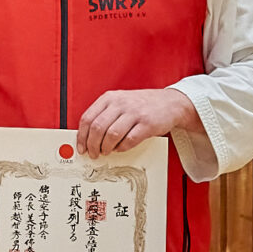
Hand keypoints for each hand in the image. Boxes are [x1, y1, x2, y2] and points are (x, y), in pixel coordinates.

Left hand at [76, 88, 201, 158]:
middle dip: (92, 145)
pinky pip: (129, 140)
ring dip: (106, 148)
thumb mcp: (119, 103)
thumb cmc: (141, 106)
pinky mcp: (147, 123)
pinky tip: (121, 148)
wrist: (171, 103)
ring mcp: (134, 113)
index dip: (82, 136)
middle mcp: (121, 103)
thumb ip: (103, 115)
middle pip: (97, 128)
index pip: (87, 118)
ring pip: (111, 135)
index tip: (81, 147)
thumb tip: (86, 137)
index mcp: (110, 98)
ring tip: (106, 152)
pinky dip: (122, 148)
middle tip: (93, 154)